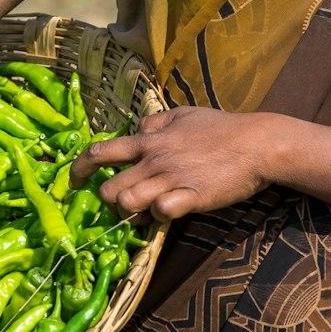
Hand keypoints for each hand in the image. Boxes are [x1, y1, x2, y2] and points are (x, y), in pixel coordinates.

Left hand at [69, 107, 282, 221]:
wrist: (256, 144)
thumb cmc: (221, 127)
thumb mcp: (183, 114)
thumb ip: (155, 123)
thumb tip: (137, 131)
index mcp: (149, 140)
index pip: (101, 152)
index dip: (80, 168)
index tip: (74, 181)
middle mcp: (154, 160)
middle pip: (109, 189)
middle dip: (109, 202)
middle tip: (125, 203)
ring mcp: (171, 180)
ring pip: (127, 203)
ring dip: (132, 213)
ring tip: (146, 211)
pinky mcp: (190, 198)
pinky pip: (160, 213)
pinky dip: (159, 217)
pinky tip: (170, 212)